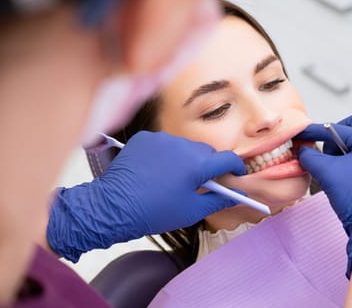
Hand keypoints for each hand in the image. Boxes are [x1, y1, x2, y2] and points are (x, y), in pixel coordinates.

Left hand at [47, 131, 244, 261]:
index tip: (234, 175)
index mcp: (198, 164)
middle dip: (208, 165)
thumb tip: (239, 195)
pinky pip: (164, 143)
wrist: (113, 207)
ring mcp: (162, 139)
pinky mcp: (145, 138)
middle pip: (207, 151)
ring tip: (173, 177)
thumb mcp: (192, 211)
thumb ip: (220, 200)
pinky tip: (155, 170)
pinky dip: (165, 154)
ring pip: (185, 146)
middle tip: (200, 182)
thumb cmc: (155, 212)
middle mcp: (183, 145)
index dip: (235, 167)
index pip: (228, 159)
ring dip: (186, 158)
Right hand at [296, 114, 351, 277]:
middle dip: (333, 138)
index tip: (301, 134)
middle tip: (324, 152)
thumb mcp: (325, 172)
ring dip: (339, 153)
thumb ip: (310, 156)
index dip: (315, 131)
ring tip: (330, 170)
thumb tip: (303, 151)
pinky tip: (338, 179)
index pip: (337, 127)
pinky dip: (346, 164)